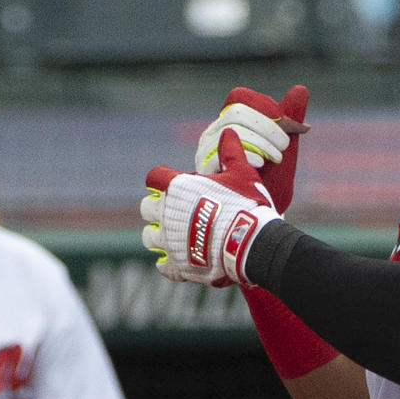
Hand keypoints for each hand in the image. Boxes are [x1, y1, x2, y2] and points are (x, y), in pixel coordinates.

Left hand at [141, 129, 280, 285]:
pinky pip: (163, 266)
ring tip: (175, 238)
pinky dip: (168, 265)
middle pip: (147, 208)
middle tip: (174, 213)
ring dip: (159, 237)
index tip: (172, 186)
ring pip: (150, 237)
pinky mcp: (179, 264)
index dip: (162, 180)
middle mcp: (167, 213)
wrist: (252, 242)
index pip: (155, 177)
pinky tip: (177, 262)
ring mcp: (171, 241)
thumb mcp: (242, 173)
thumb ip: (231, 153)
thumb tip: (228, 132)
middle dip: (157, 210)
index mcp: (179, 188)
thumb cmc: (247, 205)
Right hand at [196, 85, 308, 212]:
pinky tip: (259, 165)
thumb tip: (301, 89)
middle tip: (284, 147)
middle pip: (236, 111)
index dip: (263, 107)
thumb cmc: (271, 182)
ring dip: (260, 141)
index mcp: (232, 123)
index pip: (239, 97)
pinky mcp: (204, 166)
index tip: (285, 125)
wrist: (260, 218)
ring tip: (274, 159)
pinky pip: (221, 149)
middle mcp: (215, 132)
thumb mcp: (284, 149)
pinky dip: (246, 154)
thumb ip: (290, 120)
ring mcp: (206, 148)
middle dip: (266, 127)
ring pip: (231, 128)